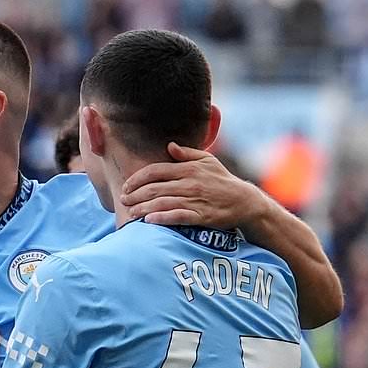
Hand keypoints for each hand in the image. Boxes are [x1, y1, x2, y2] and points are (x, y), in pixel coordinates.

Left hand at [121, 143, 267, 229]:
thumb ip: (187, 153)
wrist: (244, 201)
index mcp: (188, 169)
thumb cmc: (223, 180)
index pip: (156, 171)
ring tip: (131, 212)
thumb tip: (170, 146)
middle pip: (155, 188)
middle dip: (135, 195)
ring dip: (143, 208)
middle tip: (123, 200)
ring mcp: (195, 200)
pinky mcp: (201, 216)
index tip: (127, 186)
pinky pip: (178, 217)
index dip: (138, 179)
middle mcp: (190, 183)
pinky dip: (162, 218)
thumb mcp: (207, 161)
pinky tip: (150, 221)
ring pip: (163, 203)